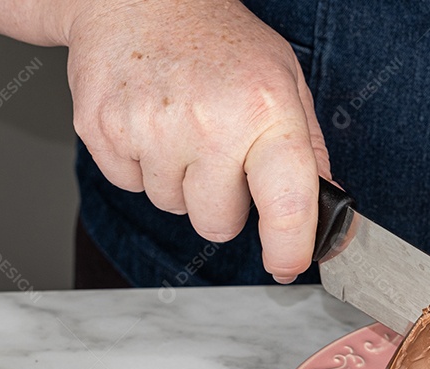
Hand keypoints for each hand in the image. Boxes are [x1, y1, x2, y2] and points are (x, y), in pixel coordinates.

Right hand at [65, 0, 328, 281]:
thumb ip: (308, 151)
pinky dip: (142, 166)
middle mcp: (209, 122)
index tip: (287, 265)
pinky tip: (151, 124)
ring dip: (181, 182)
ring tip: (183, 129)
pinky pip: (131, 186)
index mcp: (265, 110)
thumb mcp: (285, 82)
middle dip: (224, 204)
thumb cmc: (219, 41)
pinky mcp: (103, 130)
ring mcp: (151, 127)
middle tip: (221, 156)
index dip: (289, 248)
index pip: (286, 204)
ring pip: (173, 208)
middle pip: (218, 224)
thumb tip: (327, 211)